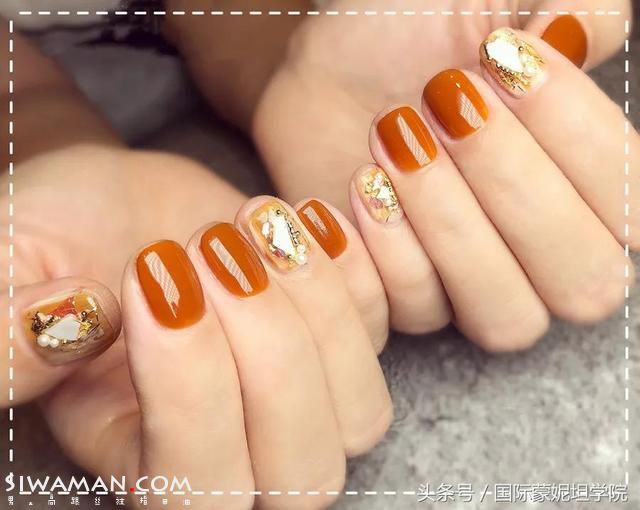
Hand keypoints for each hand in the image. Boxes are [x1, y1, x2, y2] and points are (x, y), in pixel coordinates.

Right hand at [0, 27, 391, 509]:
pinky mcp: (335, 338)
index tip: (157, 275)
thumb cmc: (51, 245)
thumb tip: (65, 322)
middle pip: (302, 470)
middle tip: (212, 249)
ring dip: (319, 307)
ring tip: (255, 221)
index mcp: (143, 462)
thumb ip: (6, 333)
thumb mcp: (3, 272)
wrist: (114, 206)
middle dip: (270, 351)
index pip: (199, 489)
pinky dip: (359, 270)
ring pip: (360, 410)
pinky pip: (388, 330)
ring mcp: (298, 398)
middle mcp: (235, 450)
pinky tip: (303, 214)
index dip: (192, 388)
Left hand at [249, 1, 637, 346]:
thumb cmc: (406, 36)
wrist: (322, 73)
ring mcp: (472, 283)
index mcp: (585, 185)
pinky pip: (419, 314)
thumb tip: (583, 26)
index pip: (629, 204)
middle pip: (583, 280)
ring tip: (395, 139)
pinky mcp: (405, 297)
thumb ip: (568, 12)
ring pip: (507, 317)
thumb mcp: (490, 0)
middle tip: (442, 98)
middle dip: (511, 184)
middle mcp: (540, 251)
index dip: (574, 134)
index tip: (503, 57)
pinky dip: (391, 252)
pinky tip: (362, 184)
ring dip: (452, 225)